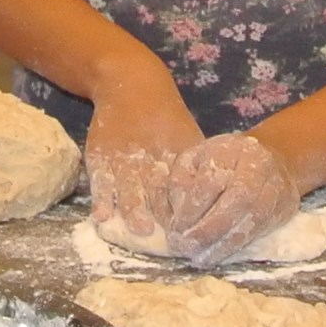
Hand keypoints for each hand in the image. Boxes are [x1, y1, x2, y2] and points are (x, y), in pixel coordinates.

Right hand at [84, 67, 205, 251]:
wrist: (131, 86)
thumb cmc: (165, 119)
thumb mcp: (187, 137)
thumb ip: (201, 168)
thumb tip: (223, 199)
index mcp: (177, 156)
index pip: (186, 188)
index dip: (191, 211)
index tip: (196, 233)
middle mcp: (152, 160)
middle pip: (160, 191)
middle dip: (165, 216)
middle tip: (172, 240)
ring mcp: (125, 160)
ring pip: (131, 188)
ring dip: (136, 209)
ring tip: (142, 229)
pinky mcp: (102, 158)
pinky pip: (102, 182)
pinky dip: (103, 200)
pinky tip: (103, 217)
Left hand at [147, 133, 302, 267]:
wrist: (271, 158)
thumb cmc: (222, 162)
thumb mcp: (194, 160)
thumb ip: (180, 181)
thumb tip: (174, 212)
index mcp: (230, 149)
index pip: (210, 180)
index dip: (191, 208)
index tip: (175, 229)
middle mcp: (258, 164)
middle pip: (237, 200)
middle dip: (209, 229)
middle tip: (186, 248)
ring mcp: (277, 185)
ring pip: (254, 218)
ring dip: (225, 243)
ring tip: (201, 258)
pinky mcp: (286, 206)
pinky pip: (263, 229)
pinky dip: (240, 245)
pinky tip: (220, 254)